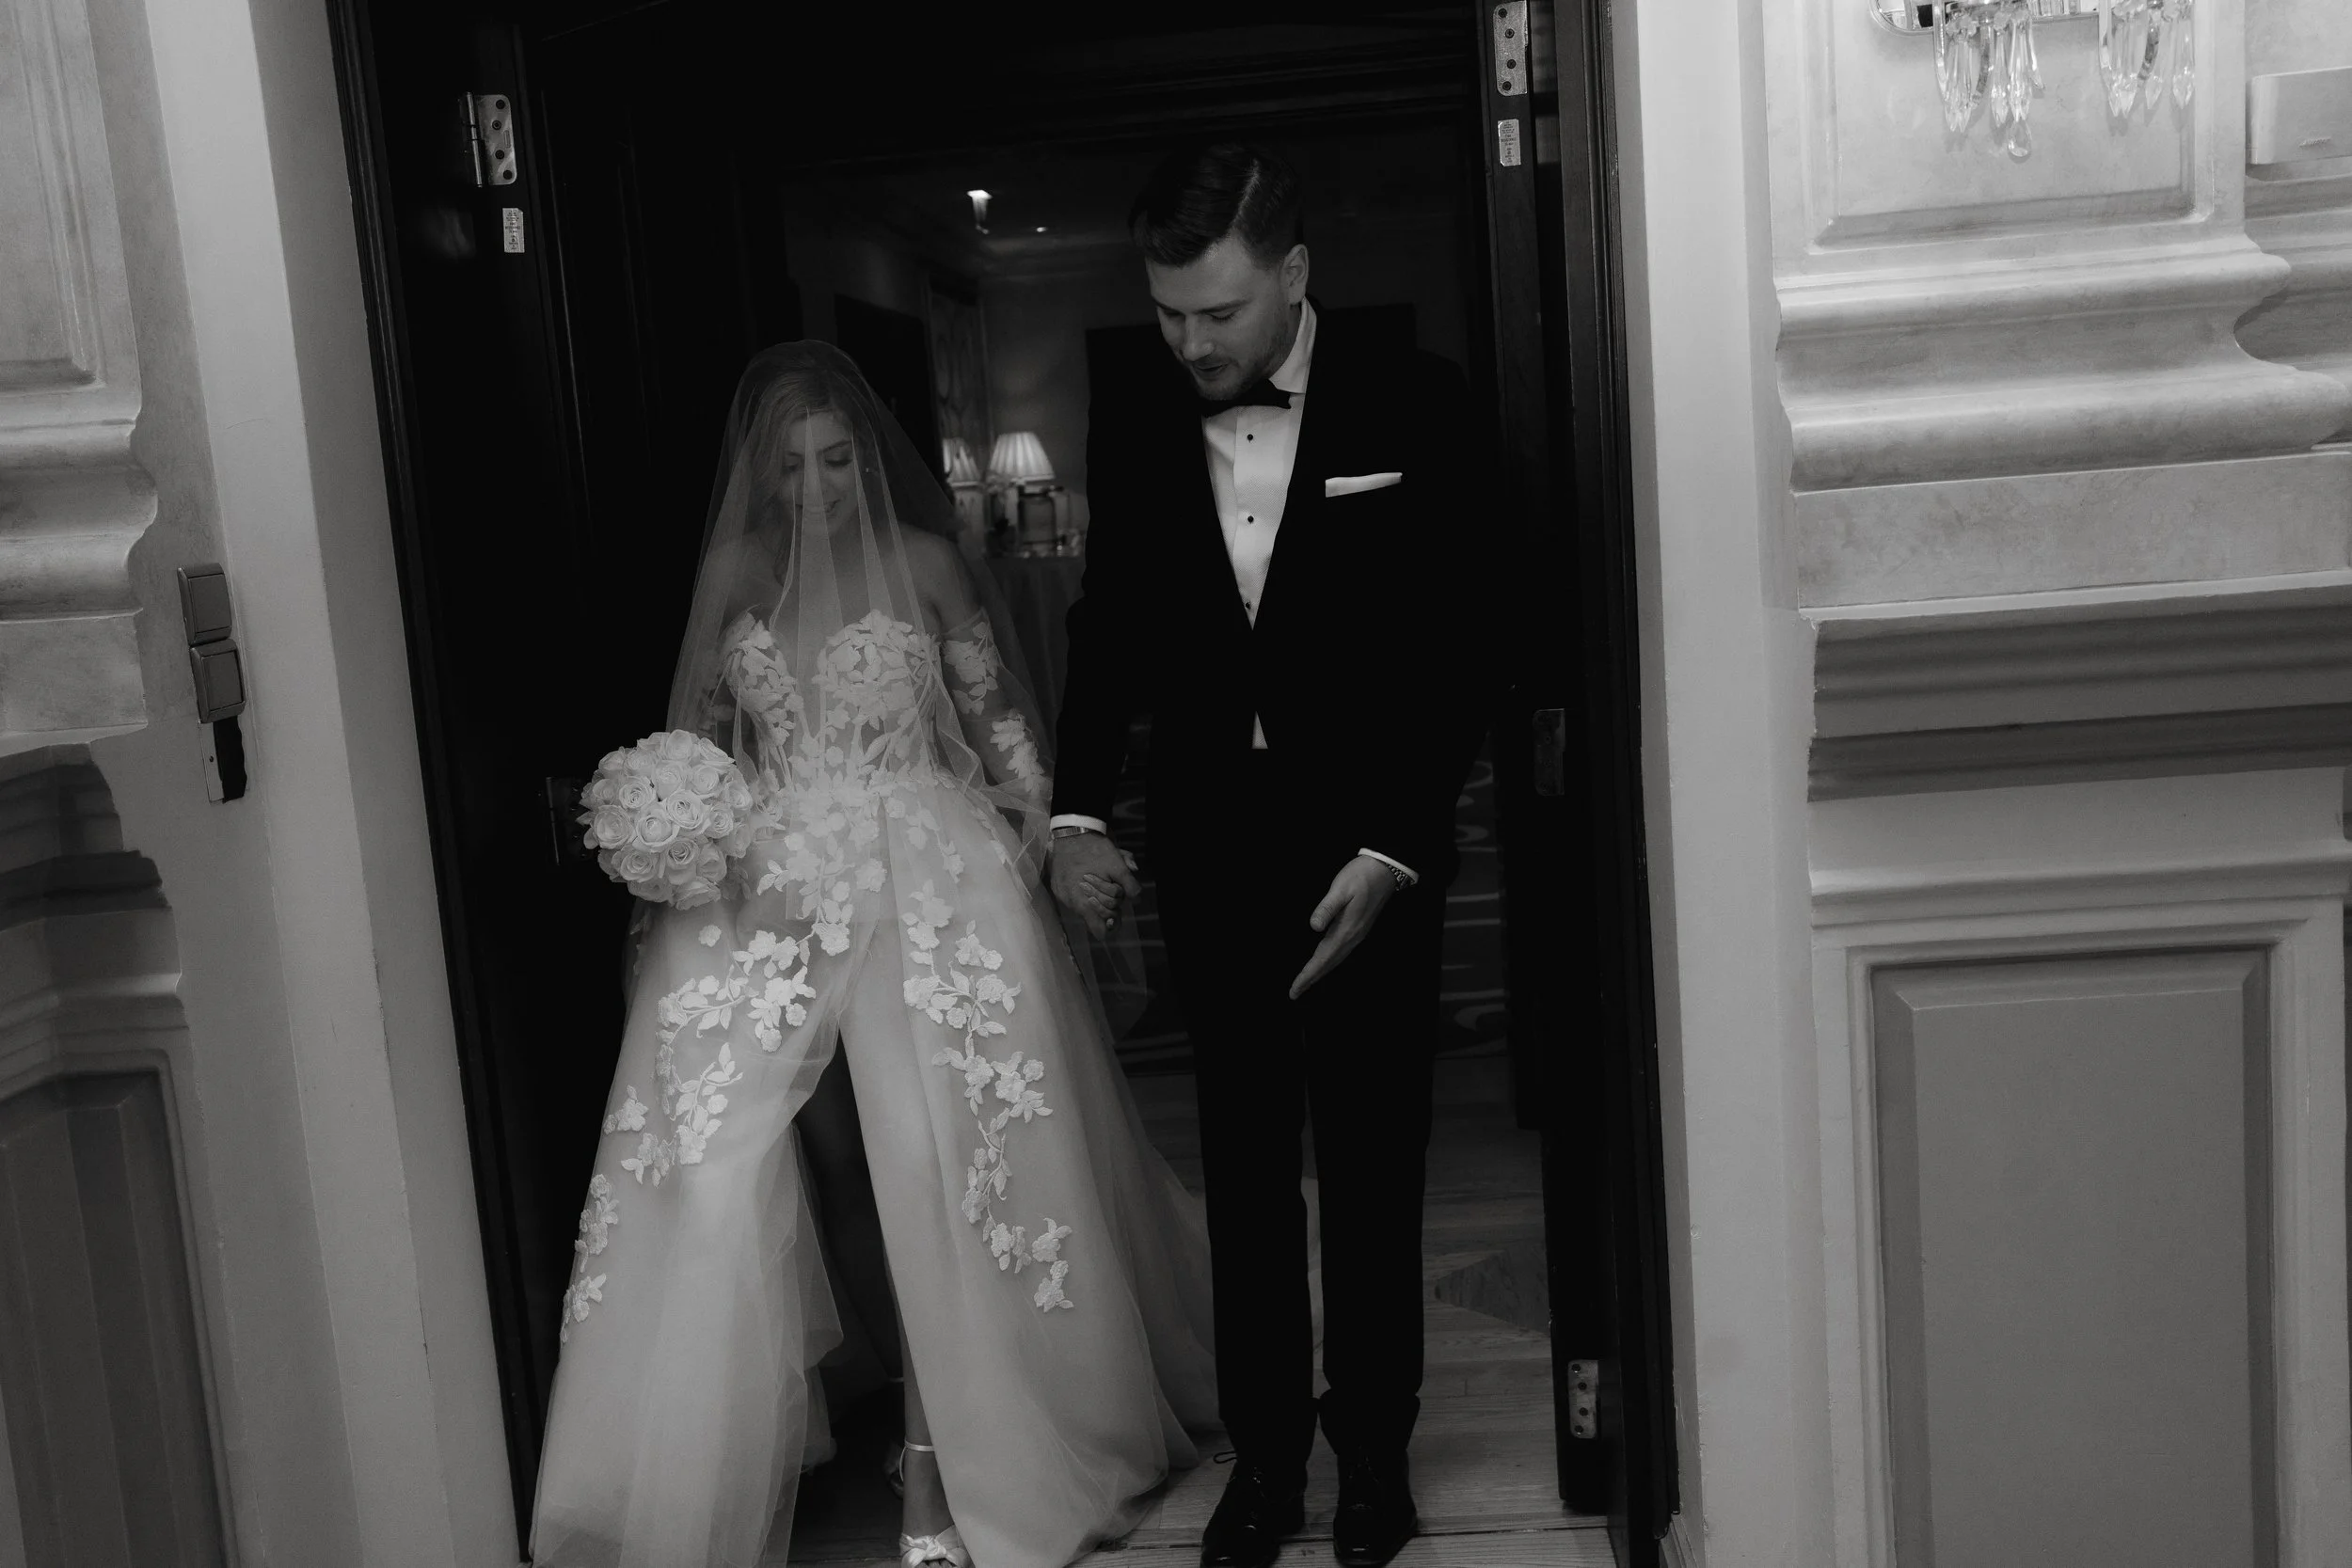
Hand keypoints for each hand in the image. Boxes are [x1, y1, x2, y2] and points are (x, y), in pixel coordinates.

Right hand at [1048, 831, 1140, 934]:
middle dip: (1107, 907)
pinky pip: (1073, 897)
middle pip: (1095, 918)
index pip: (1099, 931)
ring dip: (1095, 898)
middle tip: (1112, 891)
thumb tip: (1137, 899)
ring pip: (1084, 906)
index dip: (1110, 926)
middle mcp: (1071, 903)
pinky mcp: (1057, 887)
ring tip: (1100, 881)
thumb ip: (1129, 885)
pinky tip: (1087, 878)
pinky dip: (1083, 892)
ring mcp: (1062, 896)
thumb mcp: (1118, 865)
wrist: (1072, 833)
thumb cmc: (1096, 850)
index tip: (1116, 914)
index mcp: (1084, 903)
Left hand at [1290, 855, 1399, 999]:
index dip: (1307, 975)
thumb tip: (1313, 927)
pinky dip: (1329, 961)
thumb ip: (1327, 908)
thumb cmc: (1361, 876)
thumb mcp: (1340, 888)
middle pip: (1329, 964)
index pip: (1322, 958)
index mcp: (1346, 930)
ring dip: (1320, 972)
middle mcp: (1353, 937)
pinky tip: (1324, 962)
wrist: (1385, 870)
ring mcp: (1358, 934)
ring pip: (1335, 959)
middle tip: (1295, 993)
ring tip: (1306, 982)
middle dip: (1311, 978)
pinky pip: (1341, 952)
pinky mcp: (1359, 929)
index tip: (1295, 989)